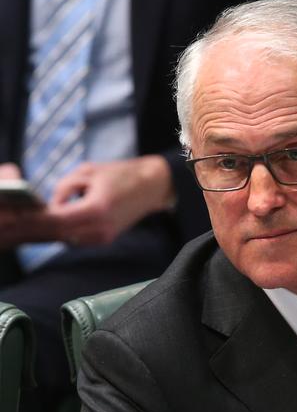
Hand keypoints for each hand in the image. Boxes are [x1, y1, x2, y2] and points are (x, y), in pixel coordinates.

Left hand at [47, 155, 174, 245]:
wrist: (150, 187)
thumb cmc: (120, 174)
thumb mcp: (87, 171)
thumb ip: (64, 188)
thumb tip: (52, 206)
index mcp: (97, 208)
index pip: (58, 219)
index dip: (40, 216)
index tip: (30, 210)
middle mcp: (101, 227)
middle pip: (60, 233)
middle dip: (46, 225)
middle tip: (36, 214)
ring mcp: (105, 236)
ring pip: (68, 239)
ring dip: (57, 230)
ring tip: (53, 216)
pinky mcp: (107, 239)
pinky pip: (79, 240)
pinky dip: (69, 232)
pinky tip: (68, 220)